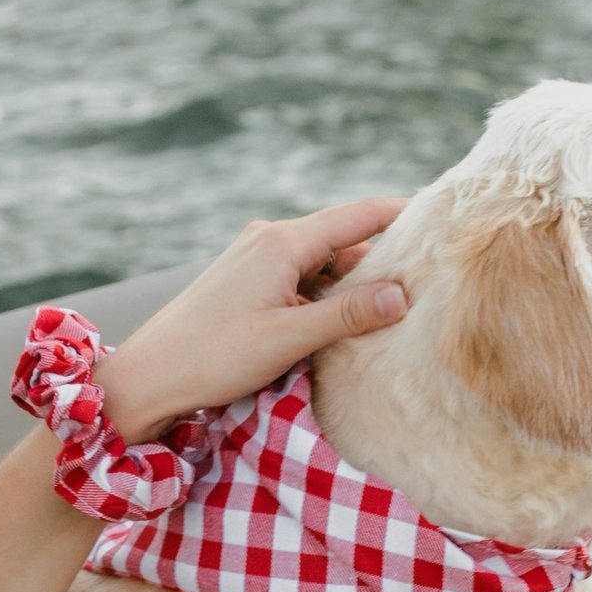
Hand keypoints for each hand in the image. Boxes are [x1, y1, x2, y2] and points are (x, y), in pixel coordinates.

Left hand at [94, 198, 408, 442]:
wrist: (150, 377)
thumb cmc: (213, 357)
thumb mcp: (288, 337)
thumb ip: (348, 314)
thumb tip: (402, 295)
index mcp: (281, 243)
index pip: (358, 216)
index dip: (403, 214)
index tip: (441, 217)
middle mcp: (270, 241)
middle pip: (345, 241)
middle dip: (384, 260)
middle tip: (429, 280)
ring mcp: (258, 261)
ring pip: (325, 265)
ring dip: (356, 285)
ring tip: (395, 310)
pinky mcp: (250, 283)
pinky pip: (304, 280)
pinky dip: (330, 297)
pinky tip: (347, 324)